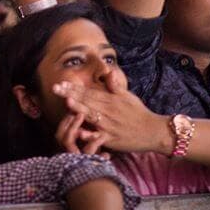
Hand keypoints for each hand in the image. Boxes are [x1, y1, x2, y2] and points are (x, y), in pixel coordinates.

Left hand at [52, 76, 168, 154]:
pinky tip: (81, 132)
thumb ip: (115, 85)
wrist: (153, 131)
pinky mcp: (112, 139)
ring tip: (68, 102)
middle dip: (70, 94)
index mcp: (110, 100)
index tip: (61, 82)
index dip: (74, 87)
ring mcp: (109, 125)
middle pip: (87, 101)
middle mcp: (108, 111)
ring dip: (79, 109)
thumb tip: (107, 71)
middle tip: (55, 88)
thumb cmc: (138, 113)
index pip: (89, 91)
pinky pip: (100, 137)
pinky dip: (91, 135)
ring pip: (92, 115)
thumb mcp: (127, 96)